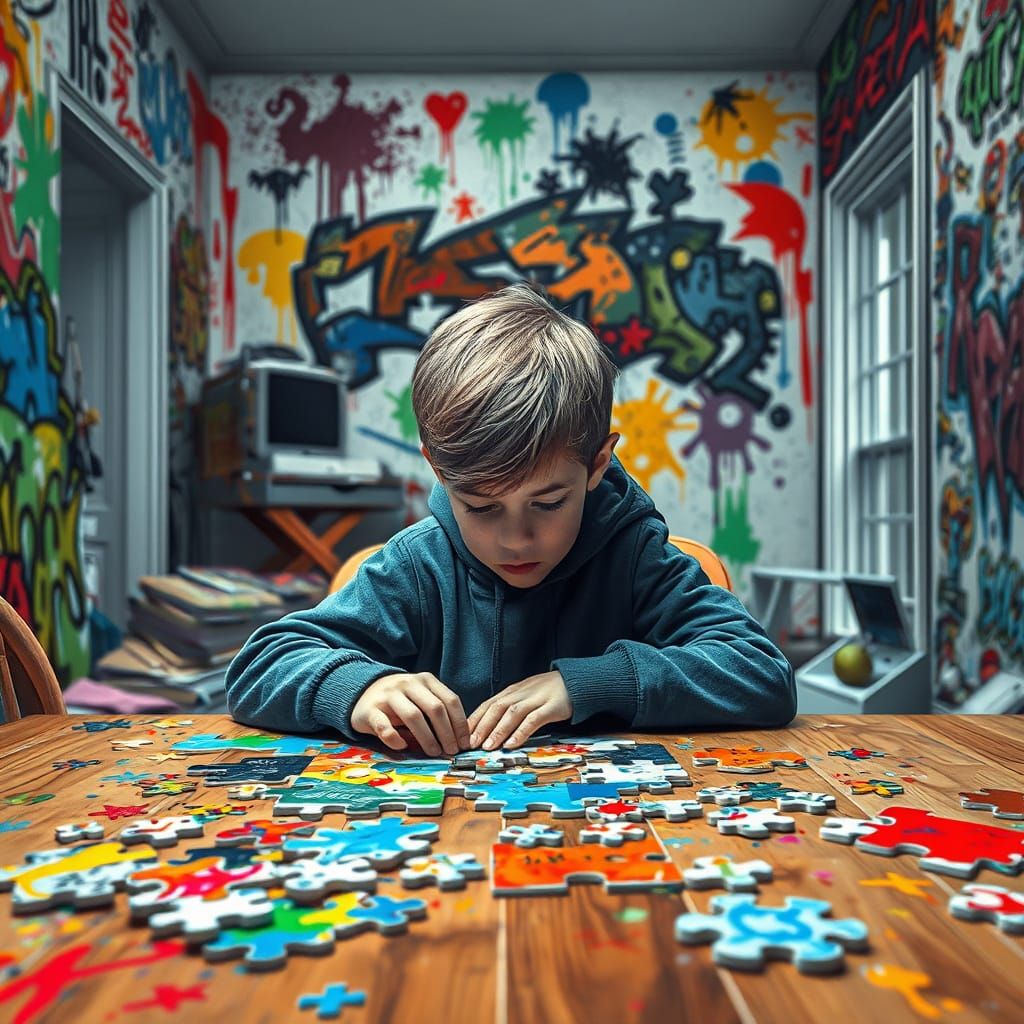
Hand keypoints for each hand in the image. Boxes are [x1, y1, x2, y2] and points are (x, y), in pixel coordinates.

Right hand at [350, 672, 469, 756]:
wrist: (363, 692)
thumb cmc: (400, 700)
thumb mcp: (421, 698)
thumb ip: (437, 712)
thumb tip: (459, 738)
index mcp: (425, 680)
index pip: (450, 700)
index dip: (460, 724)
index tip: (465, 743)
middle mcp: (408, 683)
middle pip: (435, 708)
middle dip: (447, 733)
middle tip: (451, 751)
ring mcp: (388, 695)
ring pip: (413, 716)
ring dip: (427, 738)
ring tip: (434, 752)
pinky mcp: (370, 710)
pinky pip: (385, 727)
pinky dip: (395, 739)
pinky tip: (402, 746)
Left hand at [467, 671, 572, 749]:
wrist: (576, 681)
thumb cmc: (547, 693)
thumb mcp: (524, 697)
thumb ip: (509, 709)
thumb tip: (488, 729)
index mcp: (512, 692)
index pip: (488, 705)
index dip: (474, 720)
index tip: (462, 736)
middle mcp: (520, 693)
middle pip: (496, 708)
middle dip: (481, 727)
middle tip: (470, 744)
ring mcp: (536, 699)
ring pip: (512, 713)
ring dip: (498, 730)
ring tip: (487, 746)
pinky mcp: (551, 707)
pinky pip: (533, 720)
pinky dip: (521, 732)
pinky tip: (512, 744)